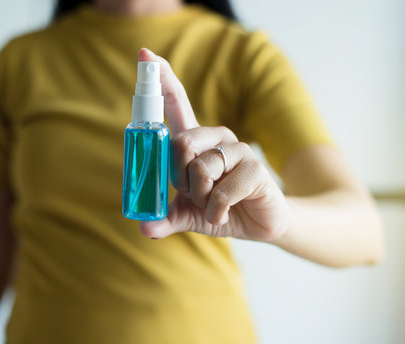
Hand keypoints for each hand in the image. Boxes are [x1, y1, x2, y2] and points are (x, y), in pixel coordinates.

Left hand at [137, 48, 290, 241]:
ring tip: (213, 205)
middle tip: (192, 194)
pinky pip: (220, 192)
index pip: (177, 103)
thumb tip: (143, 227)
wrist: (261, 223)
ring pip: (201, 170)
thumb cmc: (222, 209)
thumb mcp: (189, 214)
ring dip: (200, 199)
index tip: (145, 54)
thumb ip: (166, 216)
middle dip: (180, 178)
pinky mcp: (255, 168)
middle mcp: (216, 138)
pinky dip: (216, 212)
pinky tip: (224, 215)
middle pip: (181, 143)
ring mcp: (238, 150)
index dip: (161, 79)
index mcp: (196, 141)